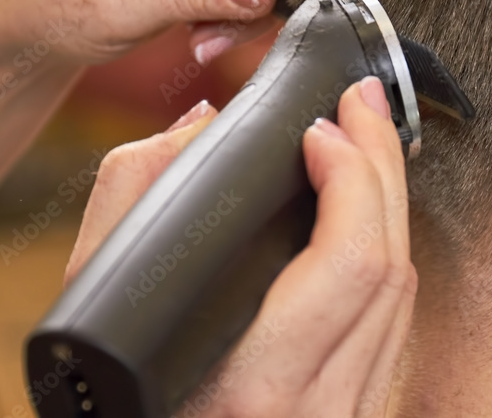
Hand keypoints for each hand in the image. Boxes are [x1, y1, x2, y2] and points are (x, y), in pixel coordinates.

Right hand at [65, 77, 417, 417]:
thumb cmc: (115, 399)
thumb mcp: (90, 313)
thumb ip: (131, 200)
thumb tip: (202, 124)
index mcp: (250, 384)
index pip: (348, 261)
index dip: (351, 177)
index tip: (320, 129)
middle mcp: (313, 404)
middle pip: (389, 261)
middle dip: (382, 164)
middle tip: (362, 104)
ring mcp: (344, 412)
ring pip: (402, 290)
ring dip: (391, 203)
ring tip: (367, 142)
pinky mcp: (356, 411)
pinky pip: (393, 321)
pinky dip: (385, 250)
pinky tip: (369, 213)